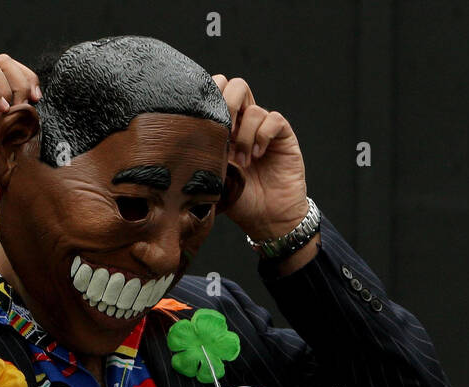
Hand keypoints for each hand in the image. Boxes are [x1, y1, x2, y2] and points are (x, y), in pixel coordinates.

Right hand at [0, 55, 40, 198]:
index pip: (8, 72)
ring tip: (10, 112)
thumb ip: (16, 132)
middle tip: (28, 103)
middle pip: (0, 62)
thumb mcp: (2, 150)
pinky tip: (0, 112)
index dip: (26, 79)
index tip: (37, 100)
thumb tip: (35, 123)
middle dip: (21, 78)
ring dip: (8, 85)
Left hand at [211, 75, 309, 240]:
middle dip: (227, 106)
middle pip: (235, 86)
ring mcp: (264, 128)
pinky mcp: (283, 136)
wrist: (267, 218)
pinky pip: (273, 119)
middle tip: (224, 134)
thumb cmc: (239, 200)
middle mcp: (244, 122)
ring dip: (244, 135)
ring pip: (253, 108)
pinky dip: (263, 135)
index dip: (210, 99)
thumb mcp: (213, 174)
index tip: (205, 124)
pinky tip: (258, 154)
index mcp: (223, 127)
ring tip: (243, 161)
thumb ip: (203, 151)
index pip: (216, 92)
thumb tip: (185, 134)